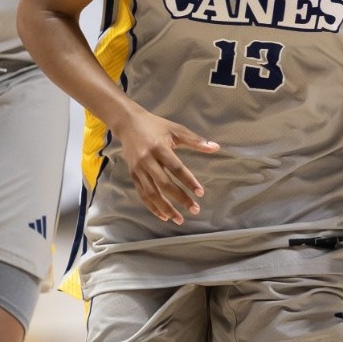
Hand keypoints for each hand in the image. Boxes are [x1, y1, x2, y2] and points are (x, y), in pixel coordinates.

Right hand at [110, 108, 218, 224]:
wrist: (127, 123)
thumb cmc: (156, 126)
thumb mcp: (176, 129)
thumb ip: (195, 140)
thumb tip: (215, 147)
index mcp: (159, 148)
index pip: (176, 168)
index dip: (188, 181)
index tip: (200, 193)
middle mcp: (147, 160)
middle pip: (164, 184)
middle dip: (180, 198)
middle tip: (194, 209)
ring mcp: (138, 169)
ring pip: (152, 193)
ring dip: (166, 208)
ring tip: (179, 219)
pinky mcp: (133, 175)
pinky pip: (143, 194)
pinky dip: (152, 207)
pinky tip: (164, 216)